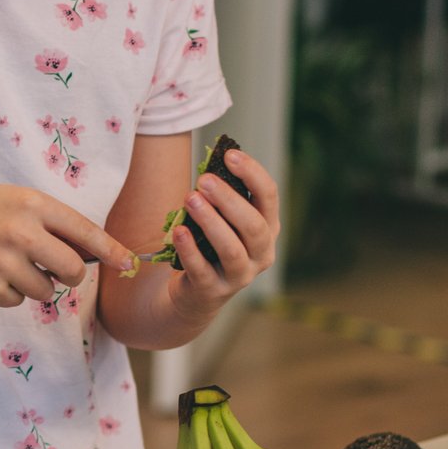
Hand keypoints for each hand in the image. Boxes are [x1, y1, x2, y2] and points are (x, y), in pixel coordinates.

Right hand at [0, 185, 134, 305]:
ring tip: (13, 266)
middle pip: (72, 271)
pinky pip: (18, 301)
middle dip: (72, 276)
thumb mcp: (20, 202)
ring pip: (46, 292)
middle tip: (58, 271)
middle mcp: (20, 232)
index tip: (129, 265)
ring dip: (37, 285)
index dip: (111, 251)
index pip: (84, 231)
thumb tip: (96, 254)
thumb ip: (54, 223)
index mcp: (33, 205)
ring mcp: (2, 261)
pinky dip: (11, 293)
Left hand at [161, 145, 279, 322]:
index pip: (269, 196)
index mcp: (268, 228)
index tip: (230, 154)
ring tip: (190, 199)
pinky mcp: (213, 291)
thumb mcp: (223, 221)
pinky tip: (178, 231)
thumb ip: (221, 199)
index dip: (252, 173)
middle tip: (204, 180)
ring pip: (231, 249)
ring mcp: (240, 276)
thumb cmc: (210, 246)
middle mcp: (261, 253)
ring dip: (211, 222)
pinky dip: (189, 249)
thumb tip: (209, 167)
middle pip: (253, 225)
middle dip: (229, 199)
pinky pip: (202, 269)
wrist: (196, 294)